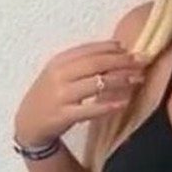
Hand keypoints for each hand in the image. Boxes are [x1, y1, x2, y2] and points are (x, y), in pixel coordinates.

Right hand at [13, 40, 146, 148]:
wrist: (29, 122)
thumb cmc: (50, 95)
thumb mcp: (60, 73)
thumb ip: (83, 62)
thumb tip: (116, 48)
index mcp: (59, 61)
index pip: (89, 50)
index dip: (112, 49)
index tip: (132, 50)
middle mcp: (59, 75)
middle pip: (95, 64)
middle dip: (121, 62)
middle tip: (142, 62)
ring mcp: (61, 96)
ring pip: (96, 84)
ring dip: (120, 80)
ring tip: (138, 79)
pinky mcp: (64, 115)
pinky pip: (90, 109)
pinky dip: (108, 105)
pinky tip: (124, 102)